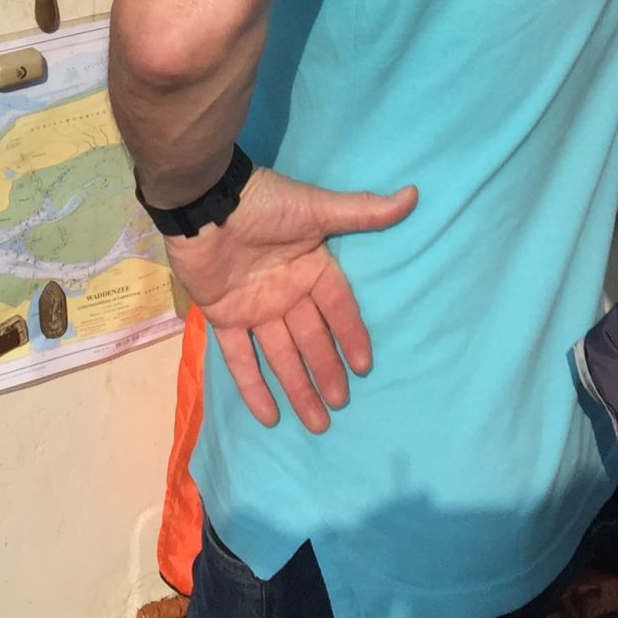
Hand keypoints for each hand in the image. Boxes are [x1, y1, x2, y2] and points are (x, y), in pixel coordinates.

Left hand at [165, 165, 414, 432]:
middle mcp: (286, 292)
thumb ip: (362, 211)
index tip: (364, 366)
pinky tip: (269, 418)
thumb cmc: (263, 204)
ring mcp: (255, 307)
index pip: (338, 308)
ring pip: (281, 355)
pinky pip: (240, 357)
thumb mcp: (315, 208)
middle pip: (311, 338)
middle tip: (341, 403)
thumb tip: (412, 195)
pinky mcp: (224, 317)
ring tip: (317, 423)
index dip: (350, 335)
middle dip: (326, 370)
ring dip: (298, 387)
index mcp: (311, 267)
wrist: (204, 202)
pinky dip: (253, 387)